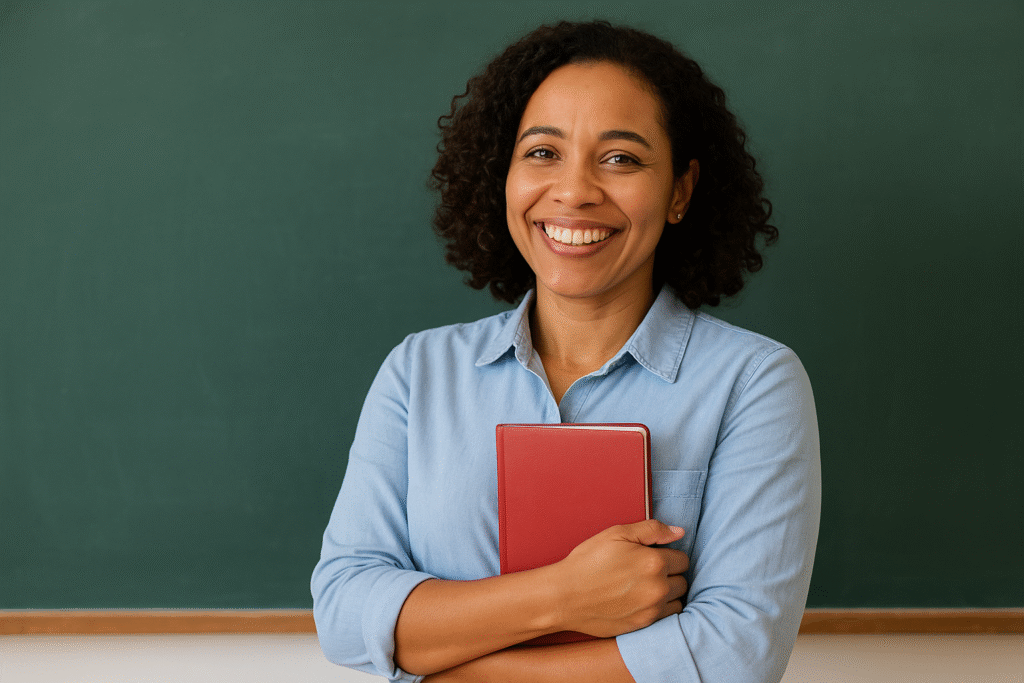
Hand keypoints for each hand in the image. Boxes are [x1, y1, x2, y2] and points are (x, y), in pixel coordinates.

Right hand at [551, 519, 688, 637]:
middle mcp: (658, 588)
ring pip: (677, 599)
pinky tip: (642, 600)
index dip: (668, 554)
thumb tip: (679, 532)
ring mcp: (652, 609)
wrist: (564, 596)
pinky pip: (668, 616)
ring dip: (668, 592)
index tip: (652, 556)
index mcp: (654, 562)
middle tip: (647, 570)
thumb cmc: (588, 561)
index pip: (682, 559)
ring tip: (646, 586)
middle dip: (670, 573)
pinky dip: (661, 608)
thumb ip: (652, 530)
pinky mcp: (644, 625)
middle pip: (682, 580)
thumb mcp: (616, 533)